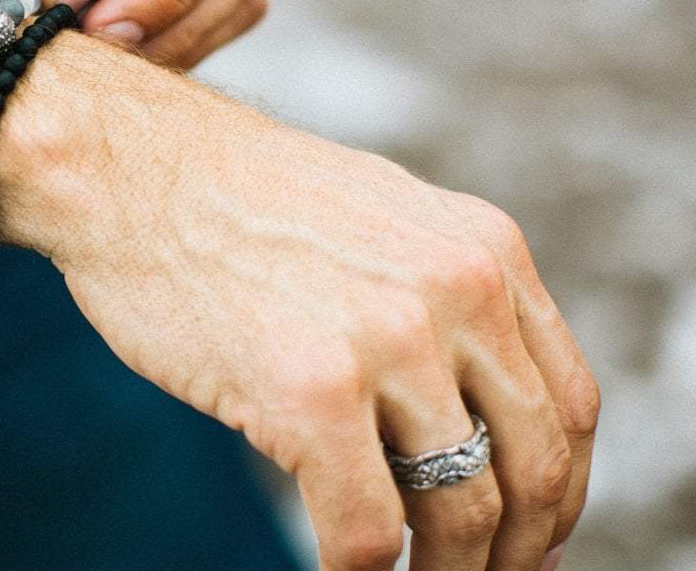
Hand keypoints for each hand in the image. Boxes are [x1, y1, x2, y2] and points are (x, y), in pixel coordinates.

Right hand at [2, 49, 598, 570]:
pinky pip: (365, 531)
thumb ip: (439, 299)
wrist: (126, 164)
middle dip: (514, 551)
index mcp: (483, 249)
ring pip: (462, 513)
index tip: (527, 538)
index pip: (569, 406)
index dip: (557, 494)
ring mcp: (388, 339)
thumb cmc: (231, 199)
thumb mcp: (378, 219)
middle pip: (534, 469)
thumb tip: (469, 414)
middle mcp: (457, 289)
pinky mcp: (311, 390)